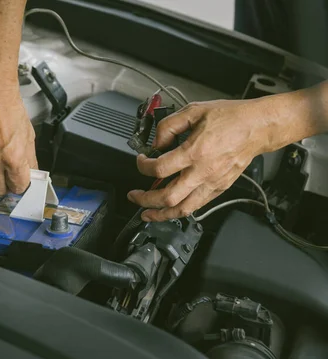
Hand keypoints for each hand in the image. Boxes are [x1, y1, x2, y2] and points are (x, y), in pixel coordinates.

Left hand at [127, 99, 274, 221]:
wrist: (258, 127)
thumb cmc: (231, 118)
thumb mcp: (194, 111)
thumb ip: (169, 125)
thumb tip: (156, 142)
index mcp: (195, 152)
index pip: (159, 169)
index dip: (143, 166)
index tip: (141, 162)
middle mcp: (203, 171)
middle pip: (167, 197)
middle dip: (145, 200)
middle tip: (134, 196)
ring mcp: (212, 183)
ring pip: (182, 209)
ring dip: (161, 214)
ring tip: (148, 213)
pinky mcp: (220, 189)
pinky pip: (197, 206)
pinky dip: (180, 210)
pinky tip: (170, 208)